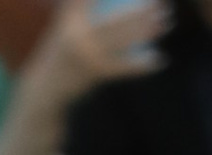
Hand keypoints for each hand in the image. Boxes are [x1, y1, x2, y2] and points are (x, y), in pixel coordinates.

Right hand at [32, 0, 167, 100]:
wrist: (45, 88)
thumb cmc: (59, 52)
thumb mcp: (64, 24)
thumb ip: (80, 4)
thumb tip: (103, 0)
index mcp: (70, 19)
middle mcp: (78, 35)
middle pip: (118, 19)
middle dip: (143, 10)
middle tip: (161, 3)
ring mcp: (87, 55)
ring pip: (124, 40)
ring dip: (148, 31)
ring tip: (166, 21)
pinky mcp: (95, 73)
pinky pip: (124, 67)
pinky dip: (143, 65)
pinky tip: (160, 60)